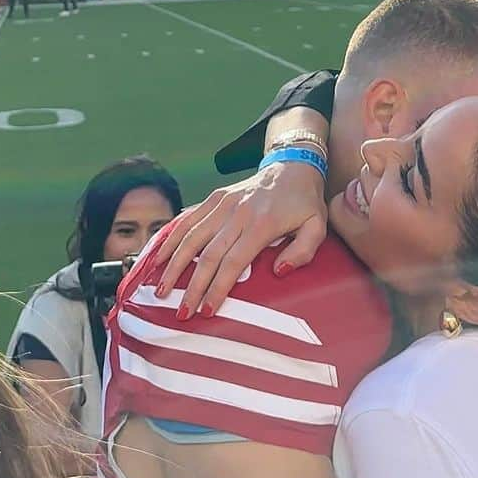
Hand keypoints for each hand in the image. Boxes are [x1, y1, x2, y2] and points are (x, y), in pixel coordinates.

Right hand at [152, 163, 327, 315]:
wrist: (292, 166)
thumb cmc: (304, 203)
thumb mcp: (317, 227)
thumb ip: (302, 251)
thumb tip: (278, 272)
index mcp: (261, 224)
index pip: (233, 262)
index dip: (217, 287)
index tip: (207, 310)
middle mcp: (237, 213)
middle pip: (208, 254)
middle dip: (192, 286)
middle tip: (182, 312)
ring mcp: (223, 202)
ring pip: (191, 235)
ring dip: (174, 264)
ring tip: (161, 288)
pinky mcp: (215, 197)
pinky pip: (189, 218)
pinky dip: (172, 236)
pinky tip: (160, 255)